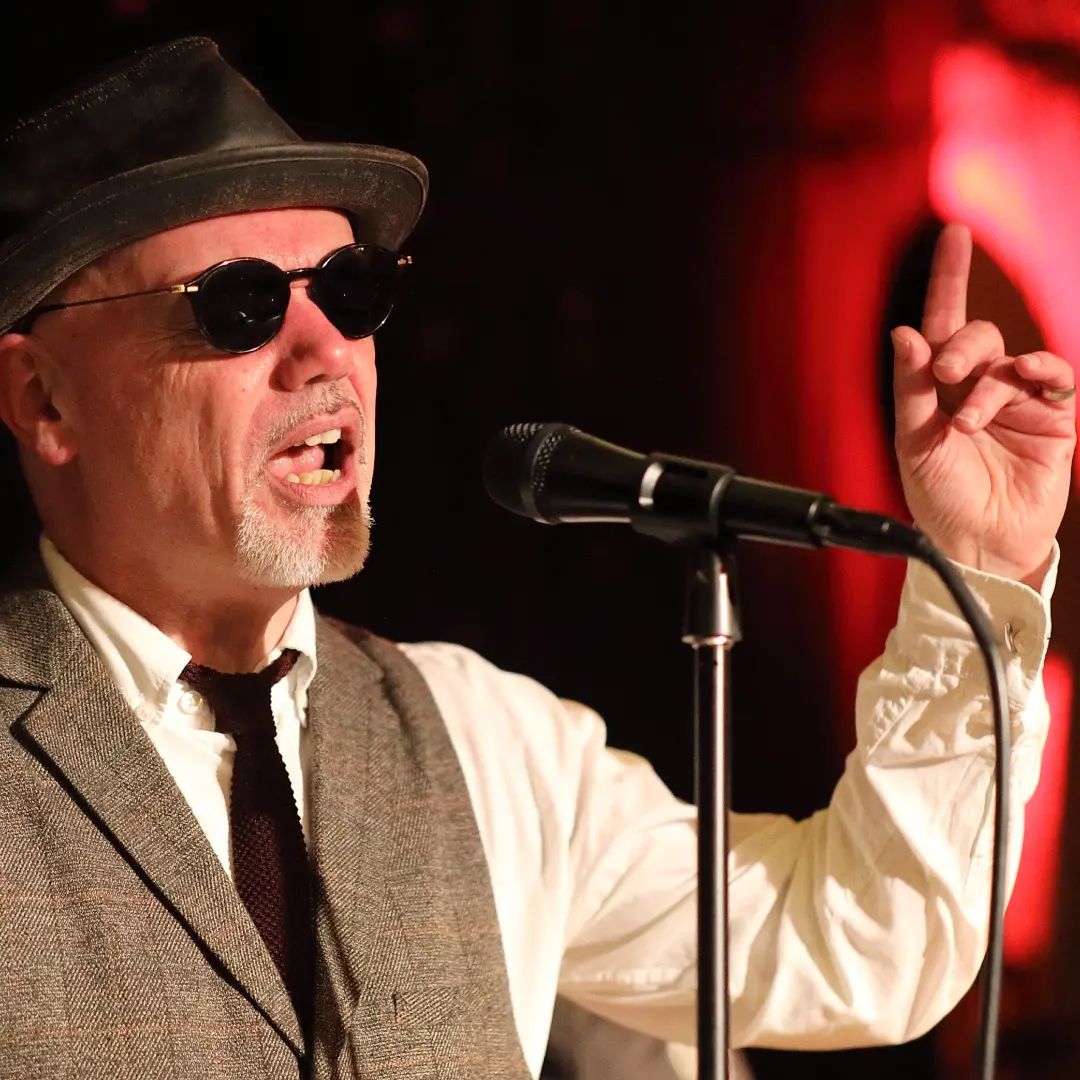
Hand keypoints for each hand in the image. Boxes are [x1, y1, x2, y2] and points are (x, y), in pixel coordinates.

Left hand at [892, 223, 1075, 587]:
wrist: (978, 543)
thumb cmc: (939, 497)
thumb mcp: (913, 441)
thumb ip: (912, 387)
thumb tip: (904, 332)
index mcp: (938, 389)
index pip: (943, 324)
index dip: (948, 279)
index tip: (954, 233)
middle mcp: (978, 387)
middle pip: (977, 336)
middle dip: (962, 347)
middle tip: (946, 376)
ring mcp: (1017, 402)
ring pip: (1012, 361)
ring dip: (991, 383)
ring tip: (969, 422)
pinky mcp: (1052, 420)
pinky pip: (1055, 379)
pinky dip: (1042, 372)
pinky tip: (1026, 381)